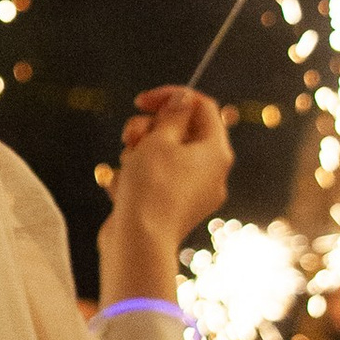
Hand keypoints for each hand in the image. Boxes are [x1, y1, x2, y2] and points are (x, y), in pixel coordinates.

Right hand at [97, 86, 231, 298]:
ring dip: (139, 152)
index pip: (202, 107)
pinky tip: (123, 189)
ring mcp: (194, 193)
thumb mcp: (159, 139)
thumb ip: (173, 114)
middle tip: (130, 136)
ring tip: (125, 166)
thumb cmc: (151, 187)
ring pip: (165, 156)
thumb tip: (184, 99)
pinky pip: (156, 180)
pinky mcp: (173, 209)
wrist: (139, 242)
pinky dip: (138, 177)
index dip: (172, 97)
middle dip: (149, 129)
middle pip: (182, 132)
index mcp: (217, 152)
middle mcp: (212, 173)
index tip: (142, 102)